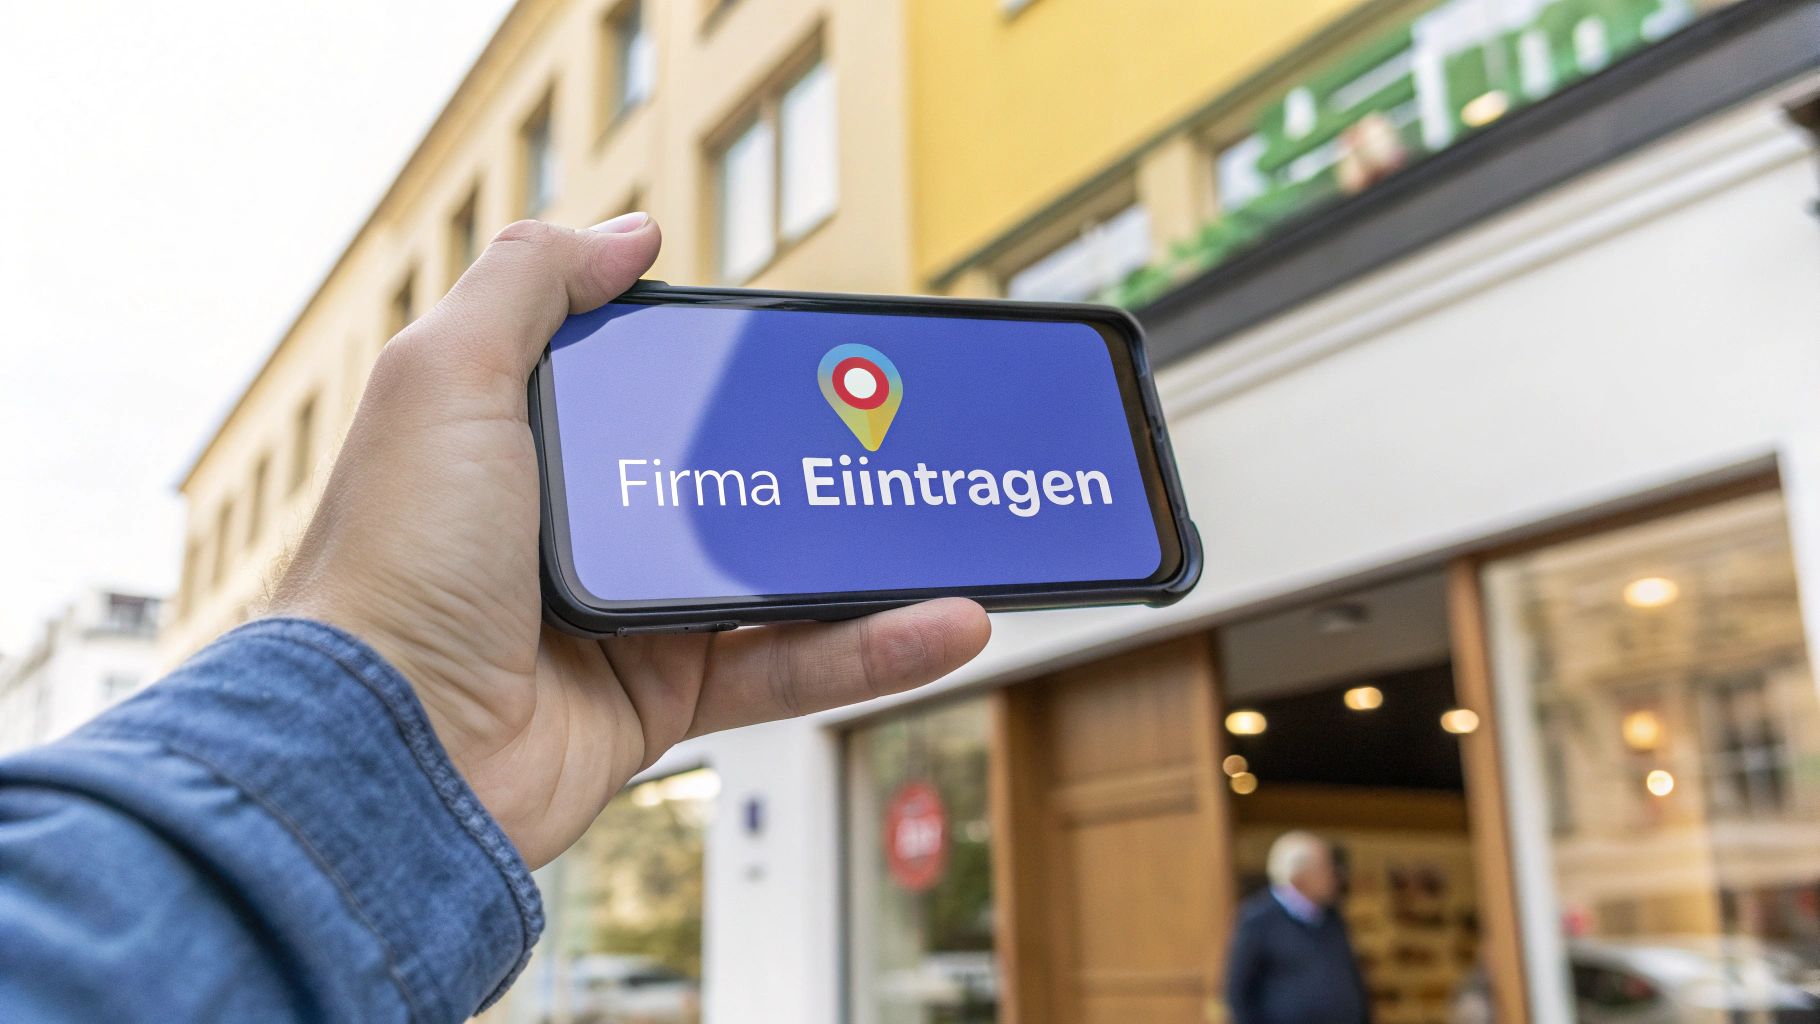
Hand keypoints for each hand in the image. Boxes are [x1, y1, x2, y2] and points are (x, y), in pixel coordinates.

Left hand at [270, 216, 989, 867]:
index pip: (644, 386)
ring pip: (774, 576)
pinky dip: (868, 649)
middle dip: (812, 455)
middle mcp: (577, 527)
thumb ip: (531, 284)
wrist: (385, 754)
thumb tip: (633, 233)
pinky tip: (942, 621)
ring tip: (953, 522)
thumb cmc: (392, 566)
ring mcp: (624, 618)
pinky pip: (785, 666)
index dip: (719, 364)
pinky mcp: (664, 700)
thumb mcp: (445, 380)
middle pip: (725, 478)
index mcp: (526, 445)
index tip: (797, 347)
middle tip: (901, 426)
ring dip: (870, 558)